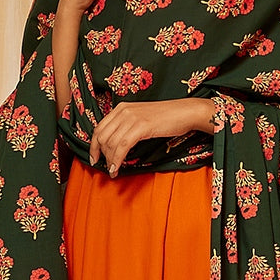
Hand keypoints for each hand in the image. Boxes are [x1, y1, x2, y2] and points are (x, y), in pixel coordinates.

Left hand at [89, 98, 215, 175]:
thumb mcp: (141, 119)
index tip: (94, 158)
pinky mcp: (141, 126)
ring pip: (111, 143)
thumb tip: (116, 145)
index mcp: (121, 108)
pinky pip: (122, 146)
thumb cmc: (167, 118)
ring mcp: (132, 118)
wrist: (185, 112)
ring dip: (110, 160)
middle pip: (102, 136)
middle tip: (104, 167)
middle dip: (100, 155)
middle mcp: (123, 111)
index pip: (99, 127)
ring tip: (113, 171)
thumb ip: (127, 127)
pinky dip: (117, 159)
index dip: (93, 145)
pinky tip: (118, 168)